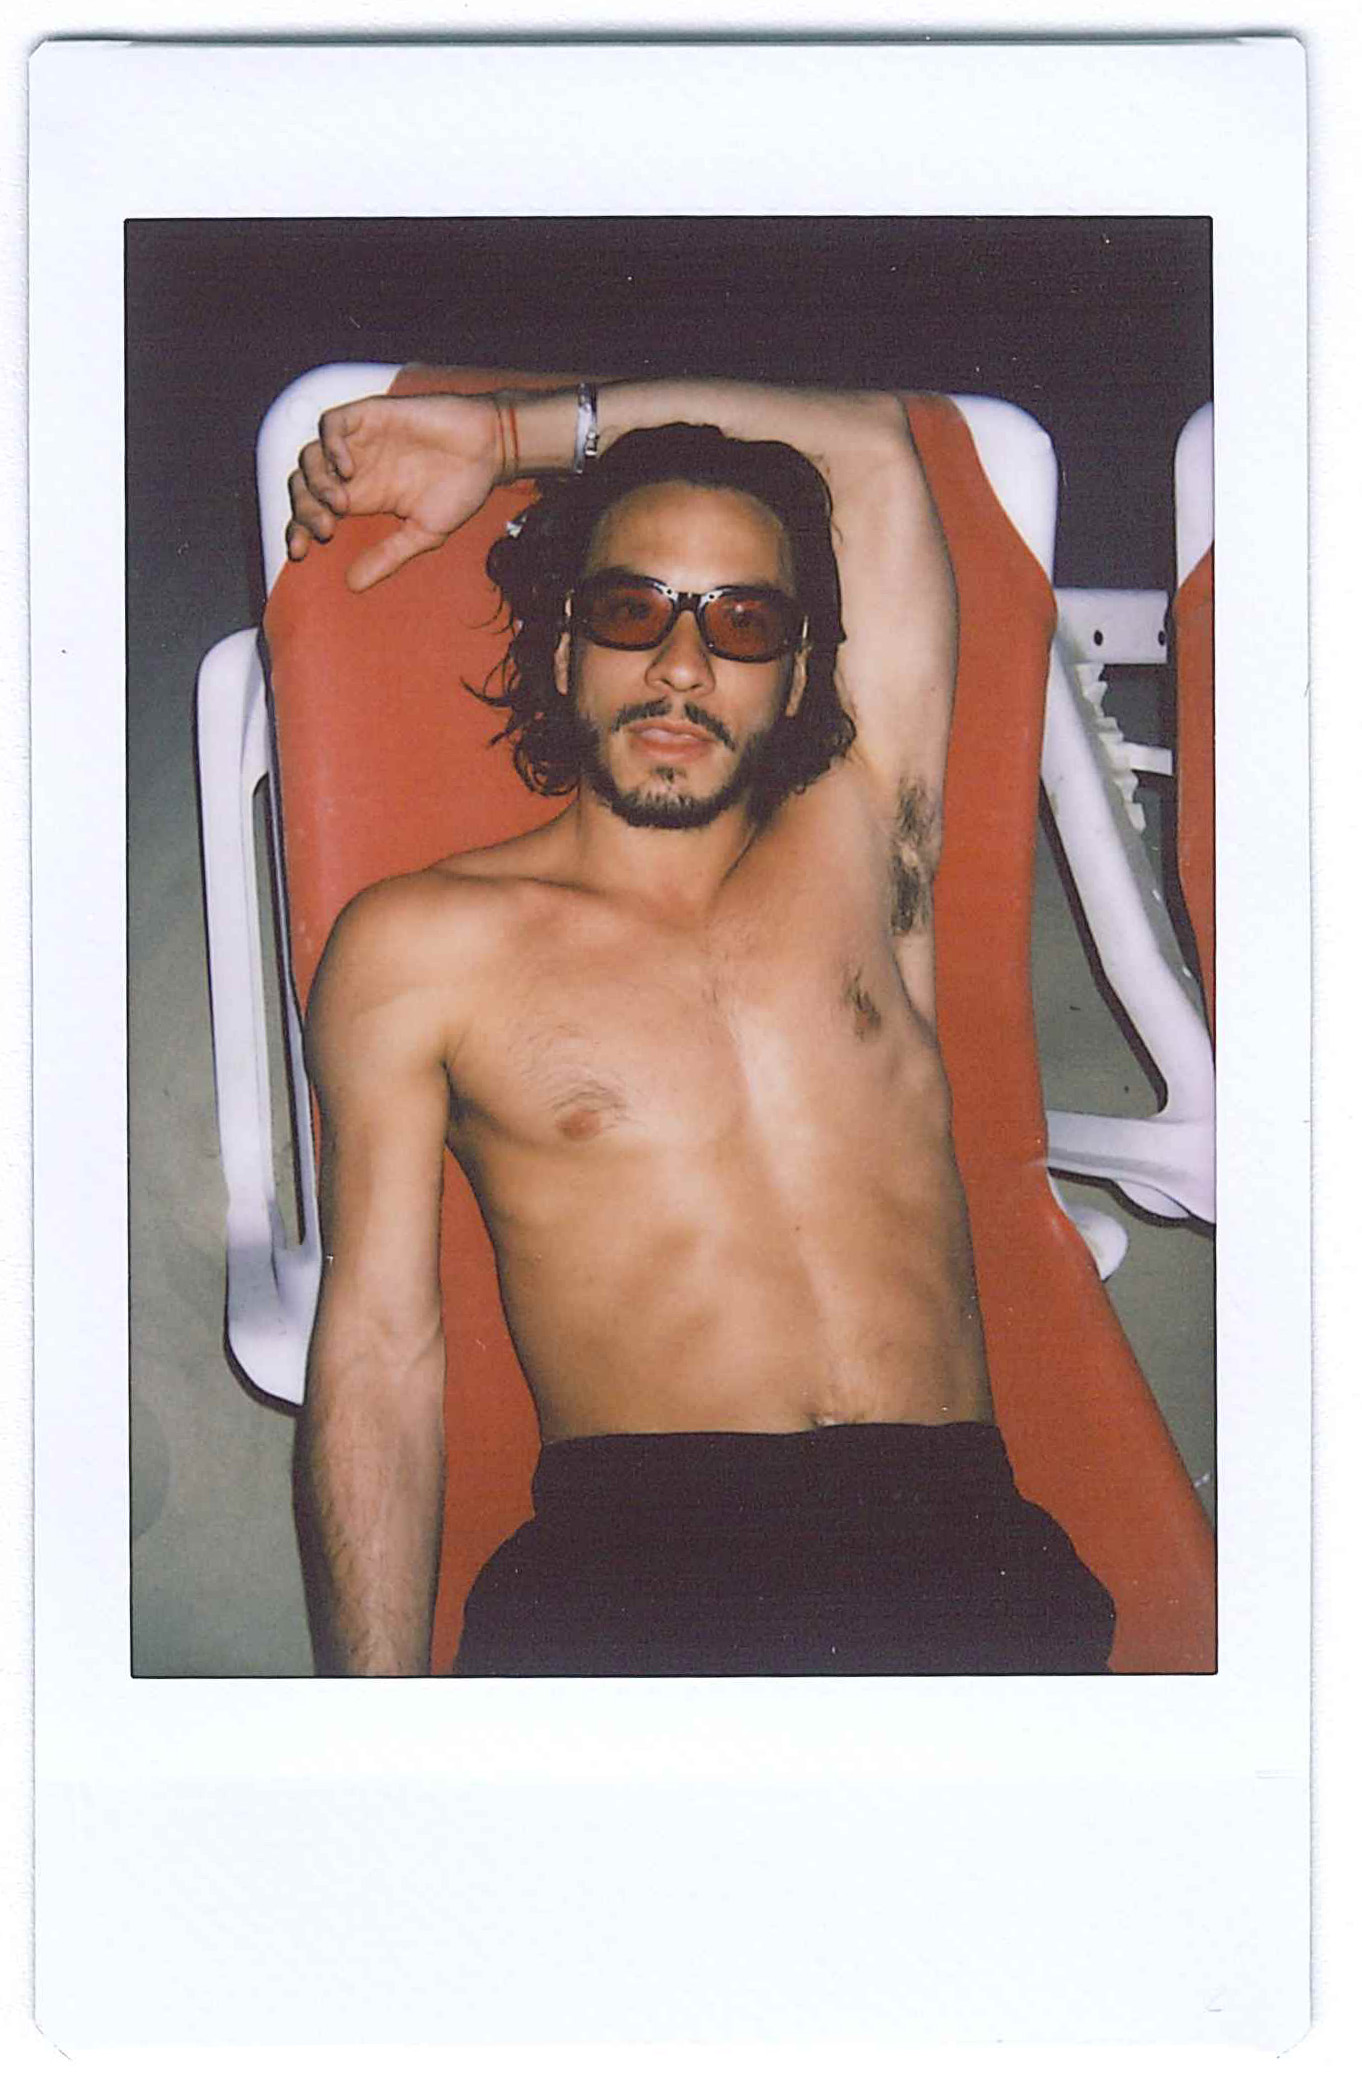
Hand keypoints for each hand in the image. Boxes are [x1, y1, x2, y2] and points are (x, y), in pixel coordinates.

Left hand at [286, 392, 501, 590]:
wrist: (489, 449)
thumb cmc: (462, 487)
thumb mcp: (423, 533)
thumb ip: (388, 556)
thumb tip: (353, 585)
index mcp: (362, 496)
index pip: (313, 511)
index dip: (299, 530)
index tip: (301, 553)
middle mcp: (354, 468)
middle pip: (304, 486)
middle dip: (304, 511)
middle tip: (325, 529)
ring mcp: (359, 441)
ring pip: (311, 456)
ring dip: (315, 482)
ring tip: (339, 502)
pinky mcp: (369, 415)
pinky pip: (331, 424)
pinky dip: (330, 446)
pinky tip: (348, 469)